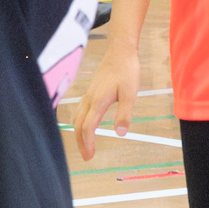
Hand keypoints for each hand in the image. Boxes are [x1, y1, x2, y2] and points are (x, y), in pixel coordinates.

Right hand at [72, 45, 140, 159]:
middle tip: (86, 157)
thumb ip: (125, 114)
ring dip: (79, 133)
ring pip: (77, 117)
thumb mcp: (131, 93)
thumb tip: (120, 133)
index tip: (89, 156)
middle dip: (80, 142)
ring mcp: (88, 94)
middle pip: (79, 125)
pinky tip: (84, 125)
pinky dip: (79, 122)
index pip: (88, 127)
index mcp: (98, 101)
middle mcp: (90, 99)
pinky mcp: (90, 91)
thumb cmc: (127, 70)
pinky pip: (80, 110)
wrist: (120, 51)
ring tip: (84, 145)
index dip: (87, 143)